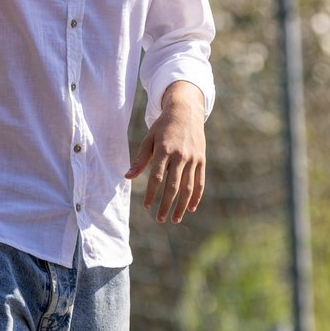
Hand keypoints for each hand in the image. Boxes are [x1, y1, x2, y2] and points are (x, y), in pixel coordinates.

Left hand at [125, 81, 205, 223]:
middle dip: (166, 205)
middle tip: (159, 219)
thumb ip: (140, 159)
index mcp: (164, 149)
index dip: (151, 194)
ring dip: (181, 206)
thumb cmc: (163, 126)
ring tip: (175, 219)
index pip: (157, 177)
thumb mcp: (149, 139)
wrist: (186, 111)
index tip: (146, 207)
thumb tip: (128, 177)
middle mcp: (180, 155)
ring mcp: (193, 158)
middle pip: (173, 186)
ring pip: (188, 187)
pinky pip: (199, 182)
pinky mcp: (201, 160)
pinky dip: (196, 197)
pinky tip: (190, 208)